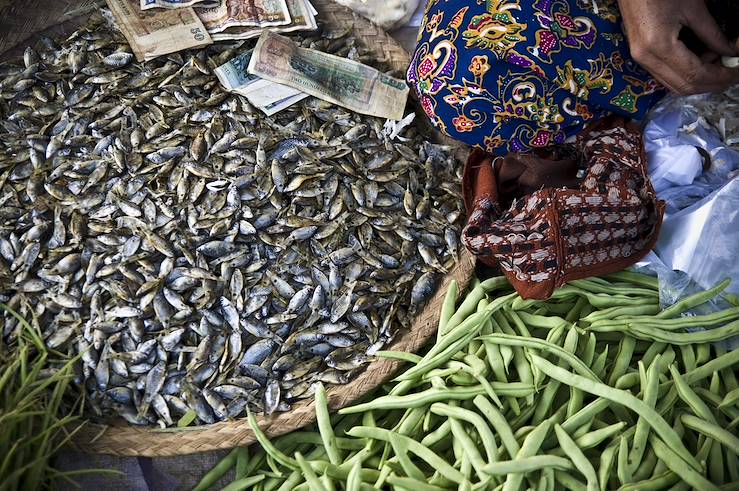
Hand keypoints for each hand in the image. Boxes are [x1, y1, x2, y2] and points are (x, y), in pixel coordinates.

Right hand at [617, 0, 738, 94]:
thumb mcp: (693, 9)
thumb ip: (713, 34)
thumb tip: (731, 52)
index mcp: (658, 45)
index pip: (694, 74)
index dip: (719, 77)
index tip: (736, 72)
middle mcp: (645, 57)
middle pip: (682, 86)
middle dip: (710, 84)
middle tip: (731, 74)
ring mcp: (640, 58)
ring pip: (673, 84)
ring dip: (698, 80)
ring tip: (719, 64)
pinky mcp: (640, 54)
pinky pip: (665, 75)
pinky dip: (685, 74)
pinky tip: (701, 59)